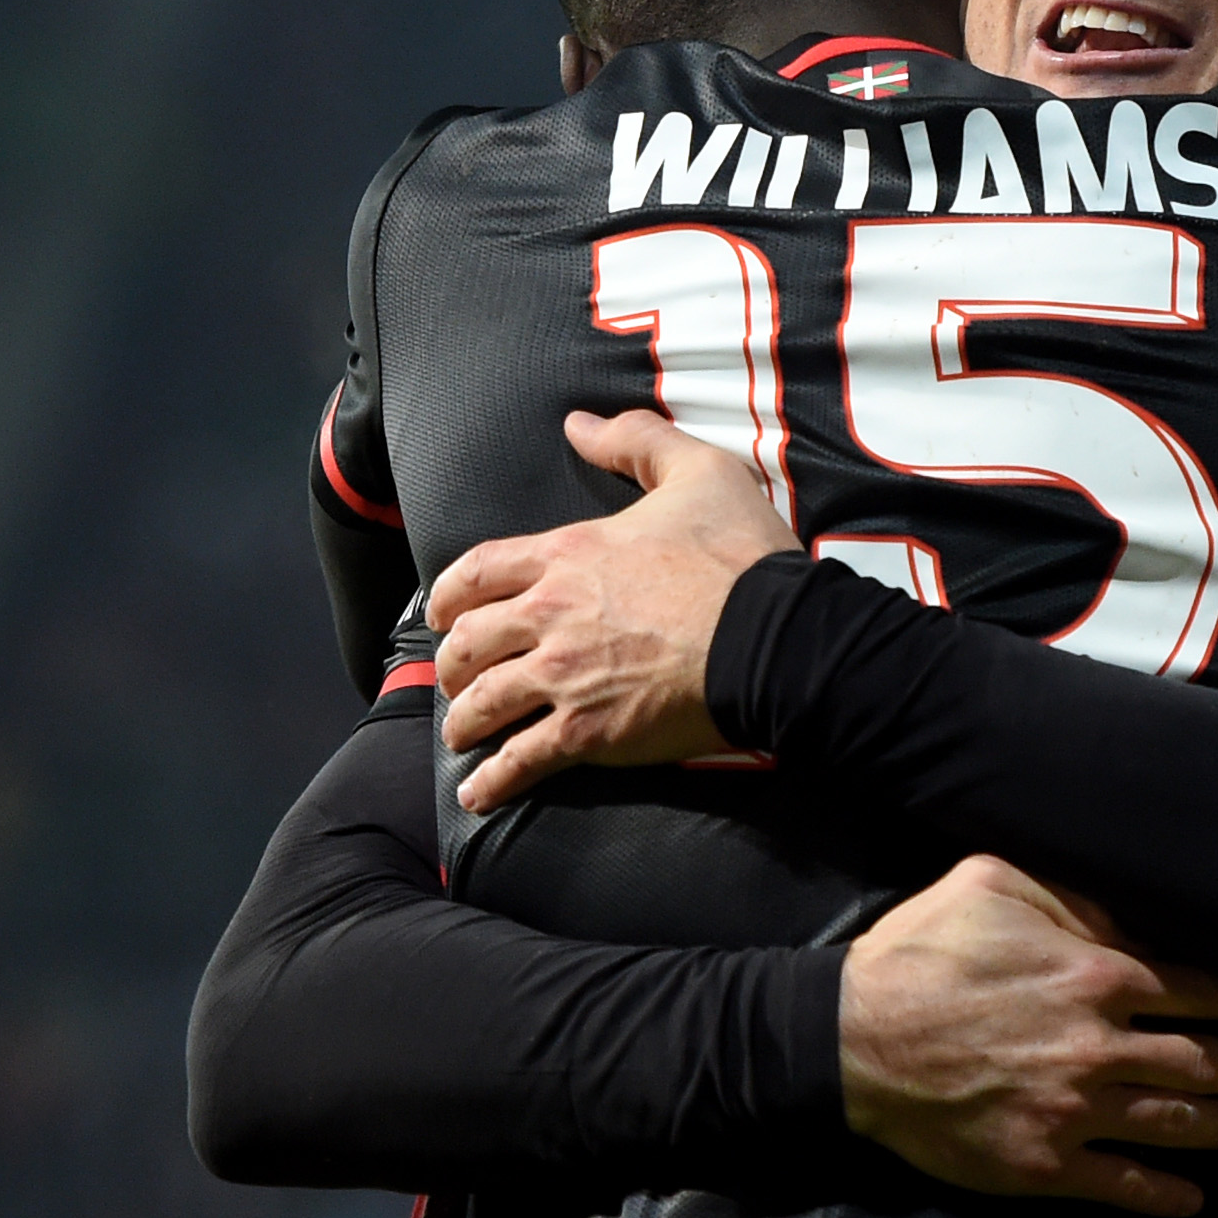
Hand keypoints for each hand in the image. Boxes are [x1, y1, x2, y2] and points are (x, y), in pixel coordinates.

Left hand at [428, 409, 800, 811]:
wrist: (774, 637)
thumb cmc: (740, 556)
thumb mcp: (696, 470)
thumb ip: (633, 440)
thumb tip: (578, 423)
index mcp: (567, 554)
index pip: (478, 571)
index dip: (450, 594)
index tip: (443, 612)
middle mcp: (550, 616)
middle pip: (468, 643)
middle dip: (452, 662)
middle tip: (455, 676)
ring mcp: (564, 678)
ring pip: (483, 704)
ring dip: (463, 722)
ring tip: (460, 735)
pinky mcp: (589, 734)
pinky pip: (520, 761)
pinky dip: (492, 781)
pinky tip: (478, 793)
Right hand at [841, 856, 1217, 1217]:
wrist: (854, 1040)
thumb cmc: (920, 951)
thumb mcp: (991, 884)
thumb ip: (1069, 895)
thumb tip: (1128, 915)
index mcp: (1093, 974)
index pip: (1200, 989)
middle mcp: (1099, 1047)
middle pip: (1204, 1062)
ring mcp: (1077, 1113)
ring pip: (1181, 1126)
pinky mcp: (1048, 1165)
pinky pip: (1129, 1186)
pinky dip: (1172, 1193)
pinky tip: (1192, 1192)